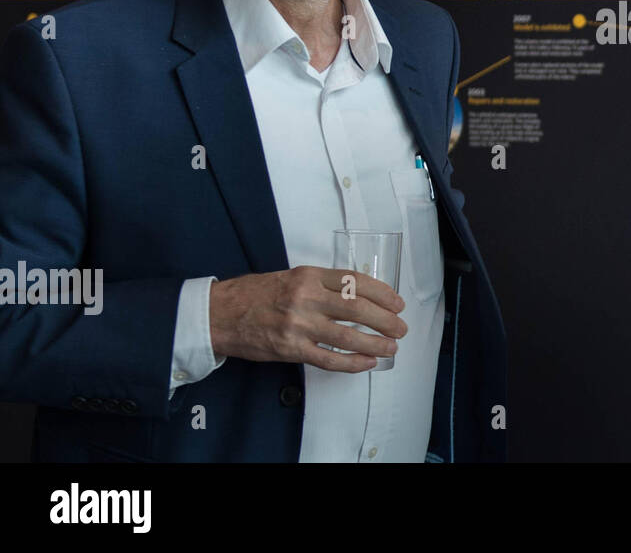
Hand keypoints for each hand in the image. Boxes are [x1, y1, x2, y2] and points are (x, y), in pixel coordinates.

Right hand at [210, 266, 406, 371]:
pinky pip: (329, 358)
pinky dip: (352, 363)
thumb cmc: (257, 294)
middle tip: (401, 327)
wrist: (220, 314)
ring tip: (392, 348)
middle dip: (386, 319)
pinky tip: (367, 363)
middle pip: (358, 308)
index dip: (383, 293)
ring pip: (348, 335)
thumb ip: (322, 283)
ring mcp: (298, 325)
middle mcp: (306, 298)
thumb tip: (360, 294)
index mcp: (308, 275)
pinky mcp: (291, 349)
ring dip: (376, 343)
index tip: (398, 302)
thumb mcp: (292, 276)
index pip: (356, 281)